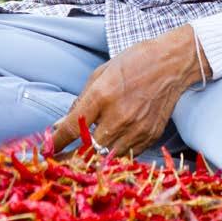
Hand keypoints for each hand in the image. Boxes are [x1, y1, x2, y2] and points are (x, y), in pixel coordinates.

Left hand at [52, 25, 208, 157]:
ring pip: (108, 156)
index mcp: (103, 95)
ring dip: (95, 156)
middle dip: (73, 155)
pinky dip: (116, 152)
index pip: (73, 128)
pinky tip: (111, 145)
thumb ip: (80, 102)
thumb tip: (61, 125)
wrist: (173, 63)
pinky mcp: (151, 136)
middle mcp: (119, 115)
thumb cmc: (134, 62)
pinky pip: (127, 154)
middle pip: (89, 149)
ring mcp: (137, 128)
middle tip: (63, 158)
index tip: (48, 150)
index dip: (57, 142)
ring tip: (86, 155)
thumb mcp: (101, 74)